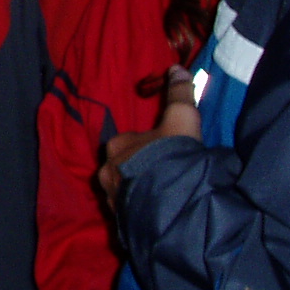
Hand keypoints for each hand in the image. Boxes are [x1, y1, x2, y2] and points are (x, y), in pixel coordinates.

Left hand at [97, 68, 200, 201]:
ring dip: (141, 191)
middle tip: (166, 176)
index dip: (149, 146)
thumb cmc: (172, 157)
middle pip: (125, 167)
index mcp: (116, 146)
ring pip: (126, 190)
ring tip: (166, 197)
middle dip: (141, 170)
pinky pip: (131, 212)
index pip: (129, 141)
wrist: (171, 205)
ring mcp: (112, 199)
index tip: (166, 153)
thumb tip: (176, 68)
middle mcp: (107, 172)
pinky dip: (143, 210)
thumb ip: (179, 95)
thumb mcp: (181, 120)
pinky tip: (161, 213)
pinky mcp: (121, 221)